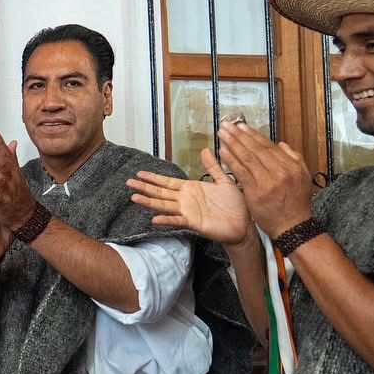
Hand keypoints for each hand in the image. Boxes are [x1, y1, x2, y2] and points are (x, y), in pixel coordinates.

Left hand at [0, 131, 35, 229]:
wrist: (27, 216)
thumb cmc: (20, 194)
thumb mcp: (17, 174)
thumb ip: (12, 158)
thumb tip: (12, 142)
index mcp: (14, 172)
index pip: (7, 155)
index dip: (0, 143)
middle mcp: (11, 180)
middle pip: (2, 164)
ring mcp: (7, 191)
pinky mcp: (1, 202)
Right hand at [127, 148, 251, 245]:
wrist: (244, 224)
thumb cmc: (235, 204)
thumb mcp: (224, 181)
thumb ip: (213, 167)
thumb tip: (205, 150)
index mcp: (191, 188)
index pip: (167, 182)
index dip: (153, 177)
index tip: (139, 173)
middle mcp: (185, 200)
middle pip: (160, 192)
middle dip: (144, 187)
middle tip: (128, 182)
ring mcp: (187, 212)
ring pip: (164, 205)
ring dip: (149, 202)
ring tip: (134, 197)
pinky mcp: (193, 223)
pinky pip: (177, 221)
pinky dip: (166, 220)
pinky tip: (154, 219)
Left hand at [217, 121, 314, 236]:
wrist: (292, 225)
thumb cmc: (297, 202)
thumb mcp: (303, 177)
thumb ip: (294, 158)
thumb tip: (280, 144)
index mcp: (291, 166)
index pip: (268, 146)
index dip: (253, 135)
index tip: (241, 126)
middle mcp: (280, 171)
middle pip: (255, 149)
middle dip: (239, 136)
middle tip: (226, 125)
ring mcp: (267, 181)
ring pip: (247, 158)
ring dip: (232, 144)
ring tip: (221, 134)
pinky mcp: (255, 191)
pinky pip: (240, 172)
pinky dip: (230, 160)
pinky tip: (222, 151)